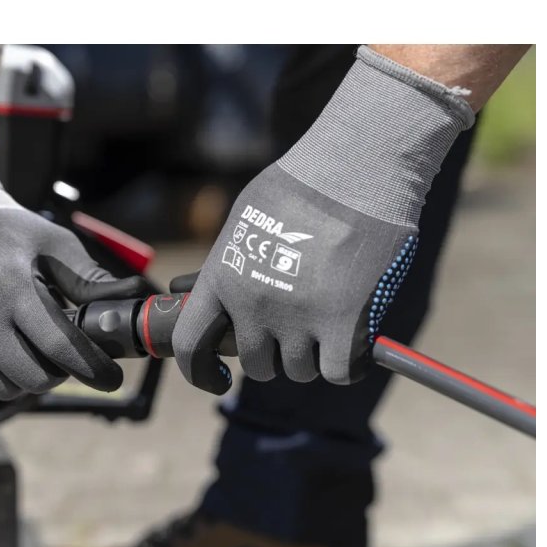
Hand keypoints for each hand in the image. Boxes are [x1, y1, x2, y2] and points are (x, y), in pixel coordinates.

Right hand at [0, 136, 149, 400]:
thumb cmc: (2, 232)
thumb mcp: (49, 243)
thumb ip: (88, 277)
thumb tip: (133, 296)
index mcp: (12, 289)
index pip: (61, 347)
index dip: (93, 368)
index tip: (111, 377)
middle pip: (36, 377)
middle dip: (61, 372)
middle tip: (64, 355)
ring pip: (7, 389)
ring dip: (28, 379)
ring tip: (32, 352)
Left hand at [172, 46, 472, 393]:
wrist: (354, 169)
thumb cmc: (303, 184)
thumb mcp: (245, 221)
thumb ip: (232, 267)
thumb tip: (227, 300)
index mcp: (222, 279)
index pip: (191, 345)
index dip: (199, 371)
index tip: (216, 377)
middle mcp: (253, 305)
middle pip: (258, 365)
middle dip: (276, 353)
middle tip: (296, 327)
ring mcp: (297, 318)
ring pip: (301, 370)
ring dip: (314, 354)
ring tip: (329, 317)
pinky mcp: (344, 325)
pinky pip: (339, 371)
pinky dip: (348, 362)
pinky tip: (354, 338)